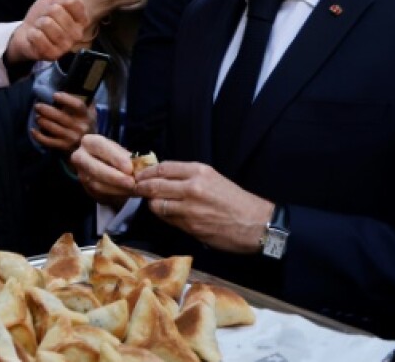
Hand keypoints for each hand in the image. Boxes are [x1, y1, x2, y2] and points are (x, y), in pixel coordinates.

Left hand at [6, 0, 89, 63]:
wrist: (27, 36)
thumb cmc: (43, 16)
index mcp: (81, 18)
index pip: (72, 0)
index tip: (54, 6)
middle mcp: (78, 33)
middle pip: (56, 10)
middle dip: (44, 12)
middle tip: (45, 19)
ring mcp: (66, 46)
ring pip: (46, 23)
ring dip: (38, 24)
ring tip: (40, 29)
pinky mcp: (53, 55)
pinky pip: (38, 36)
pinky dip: (32, 34)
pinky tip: (35, 38)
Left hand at [33, 92, 96, 152]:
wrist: (89, 147)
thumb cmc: (85, 123)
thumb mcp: (89, 111)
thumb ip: (84, 99)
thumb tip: (73, 84)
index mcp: (87, 116)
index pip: (78, 105)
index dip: (66, 99)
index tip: (54, 95)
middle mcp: (80, 127)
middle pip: (61, 117)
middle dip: (46, 110)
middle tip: (37, 106)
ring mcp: (72, 138)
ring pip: (53, 128)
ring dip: (42, 121)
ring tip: (37, 116)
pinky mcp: (64, 147)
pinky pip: (48, 142)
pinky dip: (38, 136)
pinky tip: (33, 130)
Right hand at [71, 133, 135, 205]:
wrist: (106, 169)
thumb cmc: (116, 156)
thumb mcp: (122, 152)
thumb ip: (128, 158)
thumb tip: (139, 166)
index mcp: (89, 142)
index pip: (99, 147)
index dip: (115, 158)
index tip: (129, 168)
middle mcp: (80, 157)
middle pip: (95, 168)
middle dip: (115, 177)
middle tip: (132, 182)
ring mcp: (81, 174)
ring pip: (97, 184)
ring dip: (117, 188)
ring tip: (133, 189)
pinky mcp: (86, 189)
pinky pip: (100, 194)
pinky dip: (116, 195)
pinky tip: (128, 193)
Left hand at [133, 160, 274, 253]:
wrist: (257, 224)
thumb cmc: (236, 201)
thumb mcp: (213, 179)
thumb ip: (188, 177)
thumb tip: (162, 178)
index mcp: (199, 171)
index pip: (162, 168)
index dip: (147, 172)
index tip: (139, 175)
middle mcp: (193, 187)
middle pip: (154, 185)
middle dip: (141, 188)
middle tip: (136, 189)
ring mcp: (190, 208)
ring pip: (157, 204)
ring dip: (152, 204)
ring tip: (153, 203)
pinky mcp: (191, 226)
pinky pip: (168, 220)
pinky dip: (165, 217)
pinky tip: (167, 215)